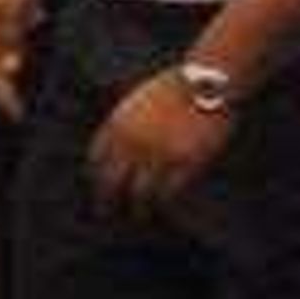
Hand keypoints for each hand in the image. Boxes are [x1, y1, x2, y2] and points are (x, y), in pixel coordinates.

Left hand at [89, 71, 235, 216]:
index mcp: (116, 125)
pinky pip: (170, 192)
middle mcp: (132, 143)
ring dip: (137, 208)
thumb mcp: (135, 102)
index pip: (96, 159)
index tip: (97, 186)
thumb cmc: (172, 88)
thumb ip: (123, 125)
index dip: (95, 176)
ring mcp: (158, 154)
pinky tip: (163, 209)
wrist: (204, 82)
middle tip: (105, 213)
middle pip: (111, 181)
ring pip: (140, 193)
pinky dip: (165, 203)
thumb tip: (116, 149)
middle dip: (106, 200)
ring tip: (137, 216)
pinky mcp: (185, 163)